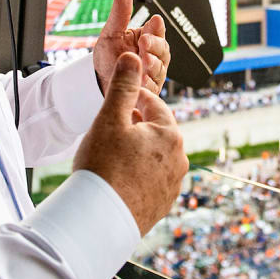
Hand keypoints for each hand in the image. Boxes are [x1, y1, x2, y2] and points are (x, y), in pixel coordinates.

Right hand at [74, 53, 187, 234]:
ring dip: (135, 151)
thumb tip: (133, 57)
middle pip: (153, 130)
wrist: (99, 221)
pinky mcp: (162, 204)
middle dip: (133, 127)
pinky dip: (136, 176)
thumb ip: (123, 85)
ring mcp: (173, 184)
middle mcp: (179, 158)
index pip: (151, 103)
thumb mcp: (110, 118)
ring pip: (152, 156)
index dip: (129, 100)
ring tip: (110, 158)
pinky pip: (150, 180)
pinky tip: (117, 179)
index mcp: (170, 133)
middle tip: (107, 133)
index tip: (112, 105)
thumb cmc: (103, 167)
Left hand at [93, 0, 169, 95]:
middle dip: (155, 46)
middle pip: (162, 50)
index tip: (154, 21)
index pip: (157, 31)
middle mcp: (154, 56)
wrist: (101, 81)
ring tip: (144, 61)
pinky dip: (148, 85)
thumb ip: (120, 14)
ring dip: (153, 65)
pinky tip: (142, 82)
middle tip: (145, 42)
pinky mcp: (150, 91)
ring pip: (159, 70)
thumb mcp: (111, 33)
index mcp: (147, 39)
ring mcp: (153, 74)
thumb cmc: (109, 56)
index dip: (156, 28)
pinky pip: (153, 89)